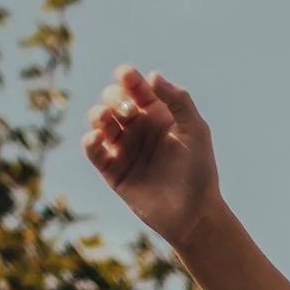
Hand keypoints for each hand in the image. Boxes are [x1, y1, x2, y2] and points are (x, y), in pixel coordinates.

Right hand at [82, 63, 219, 250]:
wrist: (193, 214)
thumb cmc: (199, 171)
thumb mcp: (196, 130)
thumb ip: (179, 100)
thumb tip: (152, 75)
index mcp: (157, 113)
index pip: (135, 86)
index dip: (127, 77)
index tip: (127, 76)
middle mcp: (138, 127)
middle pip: (113, 99)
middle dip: (115, 98)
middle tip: (130, 113)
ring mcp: (124, 148)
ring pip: (99, 121)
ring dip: (99, 114)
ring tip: (108, 119)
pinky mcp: (113, 171)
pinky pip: (93, 150)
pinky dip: (91, 140)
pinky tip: (98, 138)